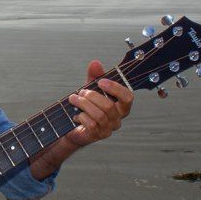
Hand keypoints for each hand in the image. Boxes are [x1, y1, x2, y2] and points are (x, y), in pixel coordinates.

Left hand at [29, 60, 132, 179]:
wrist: (73, 125)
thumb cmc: (86, 106)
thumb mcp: (90, 88)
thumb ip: (94, 76)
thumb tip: (96, 63)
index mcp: (120, 106)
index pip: (128, 97)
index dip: (115, 88)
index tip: (100, 81)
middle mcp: (117, 118)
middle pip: (109, 106)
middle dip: (92, 96)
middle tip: (81, 92)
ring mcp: (108, 129)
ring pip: (99, 115)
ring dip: (83, 104)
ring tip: (74, 99)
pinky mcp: (97, 135)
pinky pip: (91, 124)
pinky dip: (81, 116)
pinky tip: (76, 114)